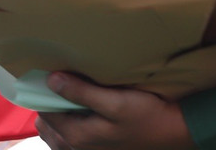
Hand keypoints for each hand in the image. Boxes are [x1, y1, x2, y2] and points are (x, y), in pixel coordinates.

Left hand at [35, 73, 194, 149]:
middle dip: (50, 103)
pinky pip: (67, 141)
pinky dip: (67, 125)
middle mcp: (76, 149)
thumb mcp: (115, 101)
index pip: (44, 111)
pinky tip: (81, 111)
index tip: (52, 73)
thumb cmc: (146, 115)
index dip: (45, 92)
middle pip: (47, 123)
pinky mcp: (95, 149)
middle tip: (63, 81)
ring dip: (58, 114)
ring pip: (55, 133)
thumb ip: (82, 92)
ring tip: (72, 94)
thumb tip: (51, 79)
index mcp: (76, 136)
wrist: (171, 132)